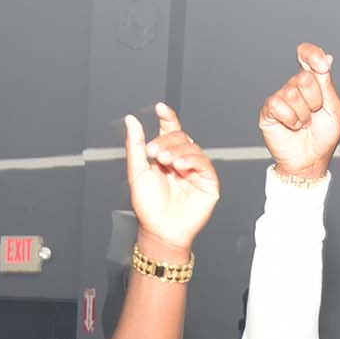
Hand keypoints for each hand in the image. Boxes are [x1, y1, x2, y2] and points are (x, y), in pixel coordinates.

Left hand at [123, 102, 218, 260]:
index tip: (160, 108)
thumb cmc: (149, 207)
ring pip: (192, 147)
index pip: (170, 130)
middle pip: (180, 137)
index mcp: (165, 156)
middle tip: (154, 153)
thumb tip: (131, 120)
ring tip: (165, 162)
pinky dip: (191, 160)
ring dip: (177, 150)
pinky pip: (204, 163)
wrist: (160, 230)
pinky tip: (179, 166)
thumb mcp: (137, 171)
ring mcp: (195, 171)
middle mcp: (181, 161)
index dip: (167, 117)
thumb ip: (135, 145)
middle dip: (167, 140)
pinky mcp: (208, 182)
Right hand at [257, 43, 339, 181]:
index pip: (308, 57)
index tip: (321, 65)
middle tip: (314, 114)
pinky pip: (278, 105)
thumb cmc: (323, 137)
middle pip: (304, 78)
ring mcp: (281, 98)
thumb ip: (327, 84)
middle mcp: (294, 87)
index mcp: (312, 83)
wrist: (310, 160)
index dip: (312, 54)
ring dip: (303, 114)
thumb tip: (328, 58)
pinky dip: (290, 119)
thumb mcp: (334, 109)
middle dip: (315, 100)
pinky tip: (292, 127)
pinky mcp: (268, 111)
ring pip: (292, 93)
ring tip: (303, 125)